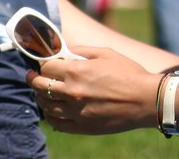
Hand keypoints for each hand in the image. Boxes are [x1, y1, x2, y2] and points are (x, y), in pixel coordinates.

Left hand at [27, 47, 159, 134]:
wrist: (145, 100)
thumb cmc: (128, 73)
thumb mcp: (106, 53)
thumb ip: (81, 51)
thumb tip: (64, 52)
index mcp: (77, 72)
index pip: (46, 67)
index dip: (43, 63)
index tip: (43, 62)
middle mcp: (72, 92)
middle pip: (41, 86)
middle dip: (34, 79)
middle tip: (32, 76)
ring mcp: (76, 112)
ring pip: (46, 105)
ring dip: (41, 97)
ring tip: (43, 92)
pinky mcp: (82, 127)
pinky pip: (57, 123)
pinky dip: (51, 115)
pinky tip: (52, 110)